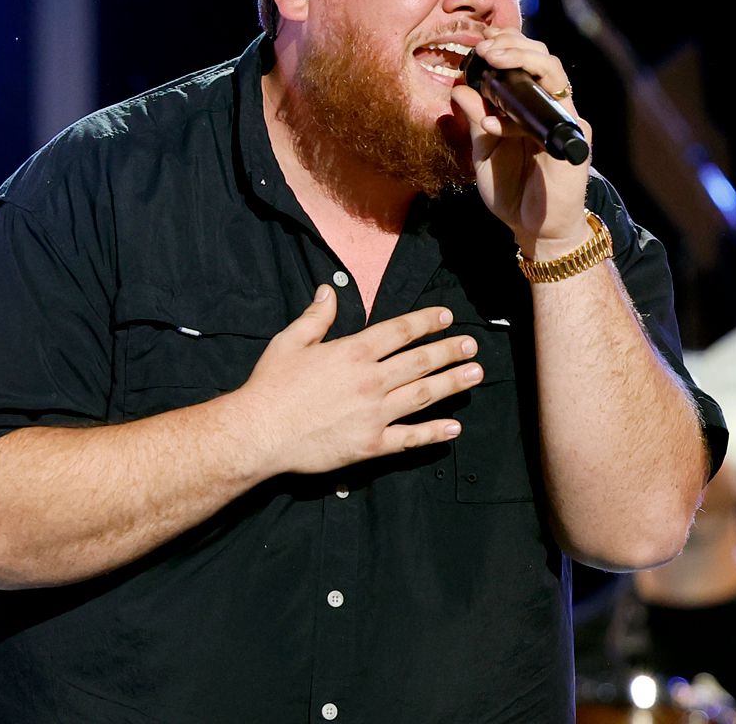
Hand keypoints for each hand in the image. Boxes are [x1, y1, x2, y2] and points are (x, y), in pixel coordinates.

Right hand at [237, 286, 481, 474]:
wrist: (259, 432)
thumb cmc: (271, 385)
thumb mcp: (290, 342)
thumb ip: (316, 317)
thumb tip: (329, 290)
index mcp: (353, 352)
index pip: (399, 332)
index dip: (425, 322)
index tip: (447, 317)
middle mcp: (370, 380)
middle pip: (419, 362)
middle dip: (448, 351)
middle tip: (471, 345)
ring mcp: (374, 414)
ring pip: (423, 395)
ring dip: (452, 384)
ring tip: (475, 374)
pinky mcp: (371, 445)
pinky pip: (409, 438)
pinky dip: (433, 433)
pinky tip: (454, 428)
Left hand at [451, 25, 592, 254]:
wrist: (534, 229)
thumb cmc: (511, 190)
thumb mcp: (484, 152)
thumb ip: (476, 121)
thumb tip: (459, 88)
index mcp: (531, 107)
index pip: (526, 62)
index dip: (507, 45)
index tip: (481, 40)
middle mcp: (551, 108)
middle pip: (543, 58)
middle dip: (514, 45)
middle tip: (485, 47)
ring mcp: (566, 121)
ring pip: (554, 74)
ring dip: (523, 61)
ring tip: (493, 59)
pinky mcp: (574, 142)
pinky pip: (552, 115)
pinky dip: (519, 118)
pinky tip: (497, 125)